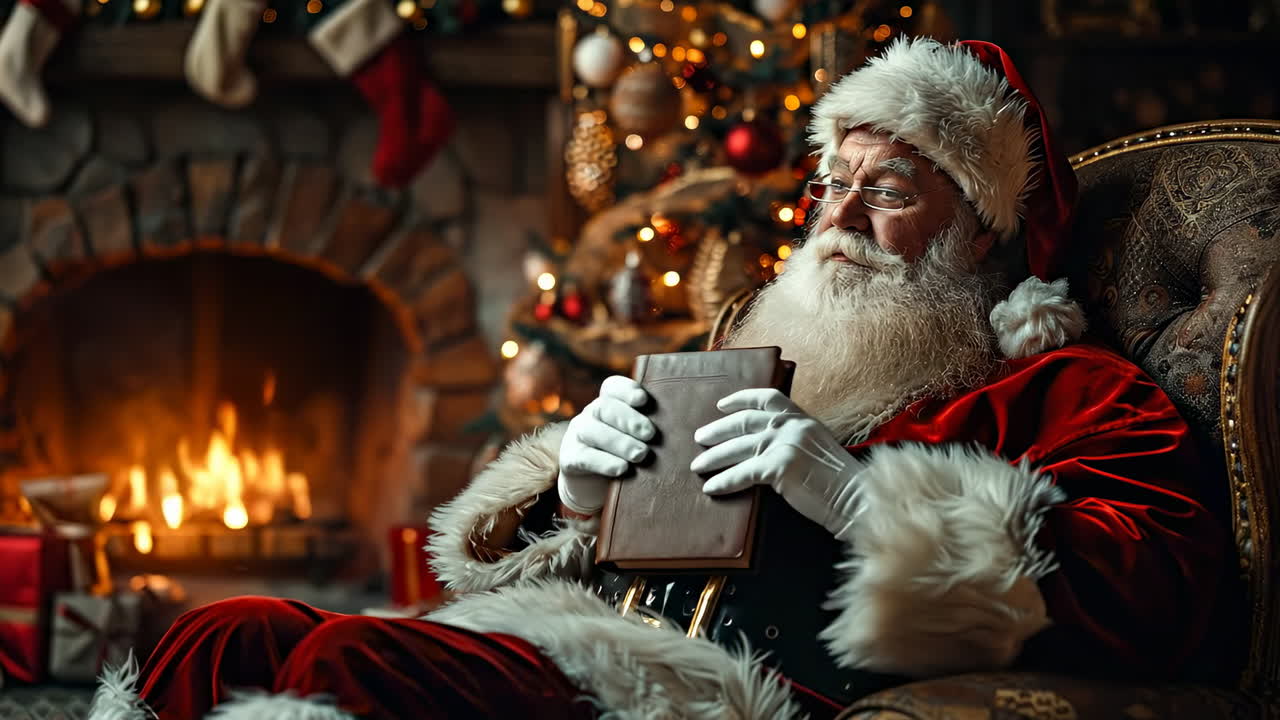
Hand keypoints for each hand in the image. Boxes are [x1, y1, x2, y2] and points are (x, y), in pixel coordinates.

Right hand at [556, 375, 655, 515]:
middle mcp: (591, 415)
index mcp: (608, 404)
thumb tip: (685, 427)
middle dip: (628, 419)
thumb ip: (652, 429)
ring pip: (592, 430)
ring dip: (619, 442)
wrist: (594, 484)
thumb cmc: (626, 456)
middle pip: (604, 407)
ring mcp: (577, 435)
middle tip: (650, 434)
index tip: (644, 400)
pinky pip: (584, 457)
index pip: (612, 387)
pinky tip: (622, 469)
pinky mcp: (570, 459)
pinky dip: (604, 462)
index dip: (627, 389)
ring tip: (641, 455)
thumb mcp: (637, 439)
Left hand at [691, 388, 862, 539]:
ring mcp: (786, 444)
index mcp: (802, 419)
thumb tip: (762, 447)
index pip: (767, 398)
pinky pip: (743, 473)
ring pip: (739, 448)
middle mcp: (792, 426)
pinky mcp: (780, 467)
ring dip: (714, 457)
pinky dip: (724, 481)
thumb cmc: (839, 482)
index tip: (721, 405)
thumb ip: (795, 440)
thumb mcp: (818, 449)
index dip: (741, 399)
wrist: (857, 499)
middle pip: (744, 422)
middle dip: (718, 430)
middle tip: (699, 438)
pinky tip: (711, 488)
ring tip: (697, 465)